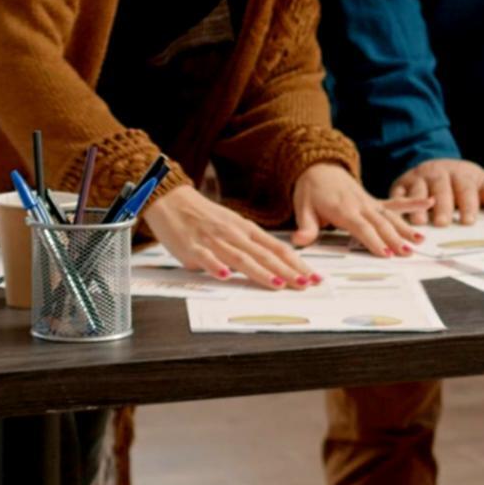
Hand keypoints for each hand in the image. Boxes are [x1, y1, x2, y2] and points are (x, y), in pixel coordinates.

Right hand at [143, 186, 314, 289]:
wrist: (171, 200)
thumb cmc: (203, 216)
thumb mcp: (233, 226)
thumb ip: (250, 245)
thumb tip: (270, 265)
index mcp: (246, 230)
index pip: (277, 248)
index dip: (296, 264)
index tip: (312, 277)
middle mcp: (234, 235)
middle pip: (264, 256)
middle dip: (287, 272)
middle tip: (305, 284)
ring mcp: (214, 241)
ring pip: (241, 258)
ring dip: (260, 272)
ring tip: (277, 284)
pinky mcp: (192, 247)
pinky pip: (206, 258)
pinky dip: (216, 267)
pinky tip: (225, 276)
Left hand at [290, 163, 430, 257]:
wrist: (318, 167)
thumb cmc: (310, 190)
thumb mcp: (302, 208)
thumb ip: (306, 226)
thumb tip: (299, 241)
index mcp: (343, 209)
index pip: (361, 227)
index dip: (373, 240)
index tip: (385, 253)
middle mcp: (360, 205)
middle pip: (380, 224)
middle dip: (394, 239)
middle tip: (407, 253)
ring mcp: (369, 202)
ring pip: (390, 216)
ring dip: (405, 228)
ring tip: (419, 241)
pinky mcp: (374, 201)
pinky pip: (394, 203)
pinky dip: (412, 203)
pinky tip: (430, 202)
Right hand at [390, 158, 483, 225]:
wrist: (435, 165)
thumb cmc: (462, 181)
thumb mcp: (481, 183)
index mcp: (461, 173)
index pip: (466, 188)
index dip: (467, 204)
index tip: (468, 220)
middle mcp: (439, 173)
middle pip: (441, 190)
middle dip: (442, 206)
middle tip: (443, 223)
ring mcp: (419, 178)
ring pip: (418, 192)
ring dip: (418, 207)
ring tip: (420, 222)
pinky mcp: (401, 184)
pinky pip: (397, 194)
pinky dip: (398, 204)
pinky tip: (399, 216)